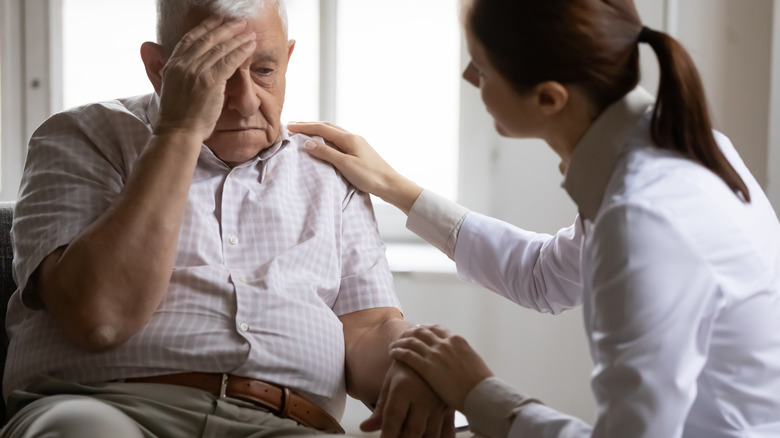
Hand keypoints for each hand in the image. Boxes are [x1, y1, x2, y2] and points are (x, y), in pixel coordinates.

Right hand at [155, 16, 255, 140]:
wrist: (178, 131)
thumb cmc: (177, 116)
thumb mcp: (170, 87)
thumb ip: (175, 72)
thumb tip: (177, 62)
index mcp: (172, 64)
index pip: (190, 38)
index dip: (206, 27)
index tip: (218, 20)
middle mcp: (183, 64)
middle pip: (208, 39)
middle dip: (226, 29)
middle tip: (240, 23)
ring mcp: (196, 71)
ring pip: (221, 48)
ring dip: (238, 38)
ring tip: (249, 33)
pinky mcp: (210, 81)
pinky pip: (229, 61)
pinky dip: (241, 51)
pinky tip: (250, 46)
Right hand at [288, 122, 423, 213]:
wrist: (391, 185)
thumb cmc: (370, 176)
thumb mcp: (345, 165)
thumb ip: (326, 153)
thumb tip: (307, 143)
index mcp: (348, 138)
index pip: (321, 129)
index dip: (304, 127)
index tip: (289, 126)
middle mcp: (352, 137)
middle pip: (327, 127)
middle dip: (309, 126)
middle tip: (293, 127)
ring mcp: (356, 144)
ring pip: (333, 133)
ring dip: (317, 131)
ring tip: (304, 133)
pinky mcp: (358, 152)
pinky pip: (338, 140)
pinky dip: (326, 139)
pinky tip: (323, 144)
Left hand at [361, 361, 454, 437]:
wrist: (430, 352)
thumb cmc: (407, 368)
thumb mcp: (390, 383)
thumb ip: (380, 409)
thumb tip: (365, 428)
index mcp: (404, 387)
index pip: (393, 418)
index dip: (387, 435)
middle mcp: (423, 396)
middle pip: (412, 430)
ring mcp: (438, 403)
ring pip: (430, 434)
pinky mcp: (449, 408)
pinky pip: (447, 431)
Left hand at [390, 325, 493, 411]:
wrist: (482, 393)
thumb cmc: (481, 384)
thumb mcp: (473, 362)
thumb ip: (462, 357)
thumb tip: (459, 361)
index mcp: (457, 340)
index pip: (436, 328)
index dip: (424, 329)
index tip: (418, 331)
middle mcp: (445, 343)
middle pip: (421, 331)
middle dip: (410, 333)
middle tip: (403, 337)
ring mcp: (435, 354)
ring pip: (412, 341)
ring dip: (401, 341)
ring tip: (394, 345)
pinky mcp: (428, 368)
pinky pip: (408, 355)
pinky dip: (398, 352)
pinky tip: (393, 353)